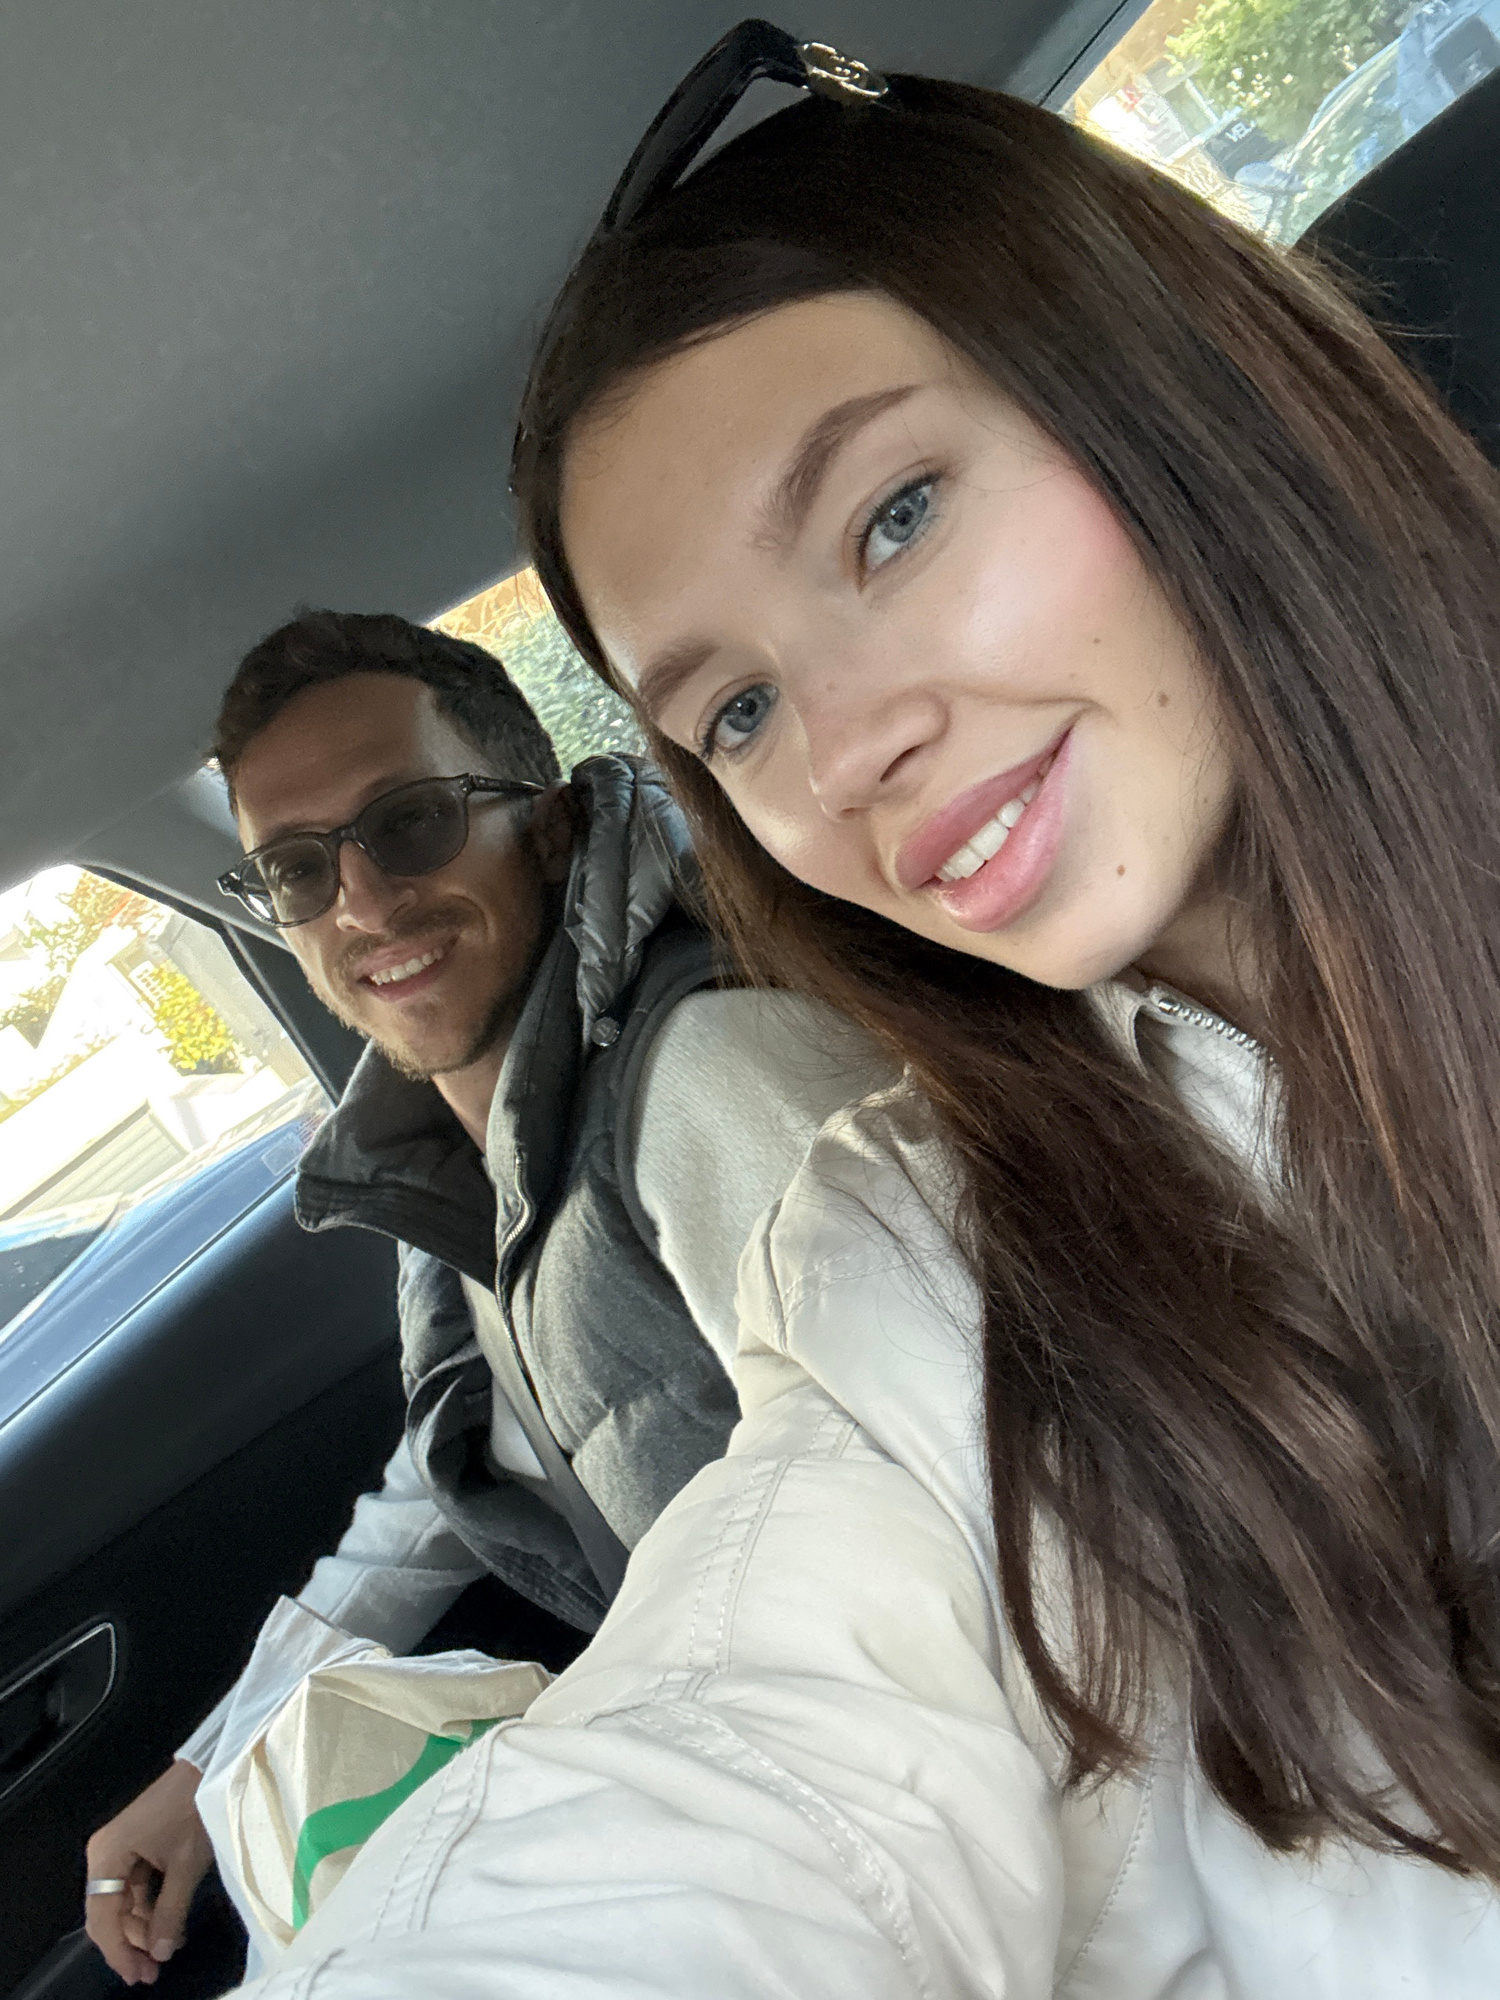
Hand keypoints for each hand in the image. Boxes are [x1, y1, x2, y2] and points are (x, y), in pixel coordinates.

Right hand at [84, 1760, 212, 1984]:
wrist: (209, 1766)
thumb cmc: (193, 1809)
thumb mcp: (185, 1866)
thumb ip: (170, 1912)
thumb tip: (160, 1952)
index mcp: (107, 1856)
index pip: (101, 1918)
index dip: (118, 1952)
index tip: (138, 1975)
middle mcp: (105, 1854)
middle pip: (109, 1912)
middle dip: (130, 1943)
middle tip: (153, 1972)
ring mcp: (121, 1849)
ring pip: (124, 1903)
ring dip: (143, 1928)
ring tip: (168, 1949)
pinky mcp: (137, 1846)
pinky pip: (137, 1887)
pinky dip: (151, 1908)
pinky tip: (170, 1924)